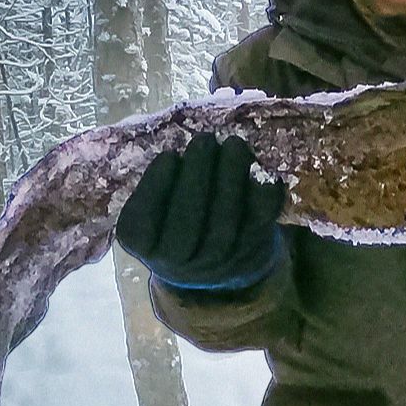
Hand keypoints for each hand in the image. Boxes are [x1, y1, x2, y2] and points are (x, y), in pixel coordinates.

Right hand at [116, 133, 284, 290]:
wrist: (218, 265)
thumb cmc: (173, 222)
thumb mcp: (152, 211)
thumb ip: (156, 187)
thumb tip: (175, 152)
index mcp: (144, 246)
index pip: (143, 223)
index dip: (156, 188)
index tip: (168, 155)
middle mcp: (179, 259)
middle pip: (187, 223)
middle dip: (197, 178)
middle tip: (204, 140)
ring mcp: (217, 257)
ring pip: (225, 221)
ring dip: (231, 178)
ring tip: (233, 144)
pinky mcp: (252, 246)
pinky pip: (259, 220)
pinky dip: (263, 193)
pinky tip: (259, 167)